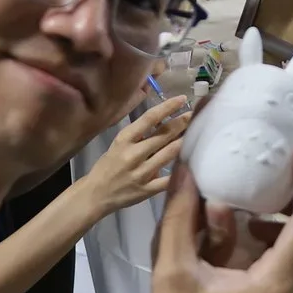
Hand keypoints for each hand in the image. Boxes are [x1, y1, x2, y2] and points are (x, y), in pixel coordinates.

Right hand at [74, 95, 188, 216]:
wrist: (96, 194)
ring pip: (169, 153)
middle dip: (182, 123)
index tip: (182, 99)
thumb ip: (141, 135)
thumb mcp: (120, 144)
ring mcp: (140, 173)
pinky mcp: (147, 190)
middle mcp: (133, 154)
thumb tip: (167, 121)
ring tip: (197, 133)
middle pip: (163, 134)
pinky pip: (168, 179)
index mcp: (124, 139)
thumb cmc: (109, 165)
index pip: (149, 118)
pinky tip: (193, 162)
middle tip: (196, 115)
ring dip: (185, 141)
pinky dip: (181, 170)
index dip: (168, 107)